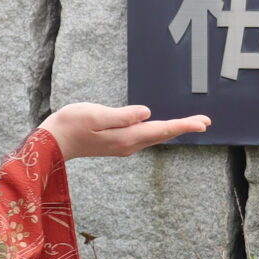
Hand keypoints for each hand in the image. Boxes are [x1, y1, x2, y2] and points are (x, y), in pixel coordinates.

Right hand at [40, 103, 208, 160]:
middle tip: (206, 121)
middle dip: (184, 127)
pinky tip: (165, 128)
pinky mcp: (118, 143)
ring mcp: (123, 145)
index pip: (161, 130)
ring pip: (155, 136)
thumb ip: (122, 116)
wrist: (52, 142)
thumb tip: (147, 113)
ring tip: (193, 123)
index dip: (183, 125)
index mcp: (126, 138)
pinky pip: (146, 137)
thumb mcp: (95, 115)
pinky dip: (160, 131)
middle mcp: (129, 145)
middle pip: (162, 134)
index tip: (203, 123)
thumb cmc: (70, 124)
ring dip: (174, 129)